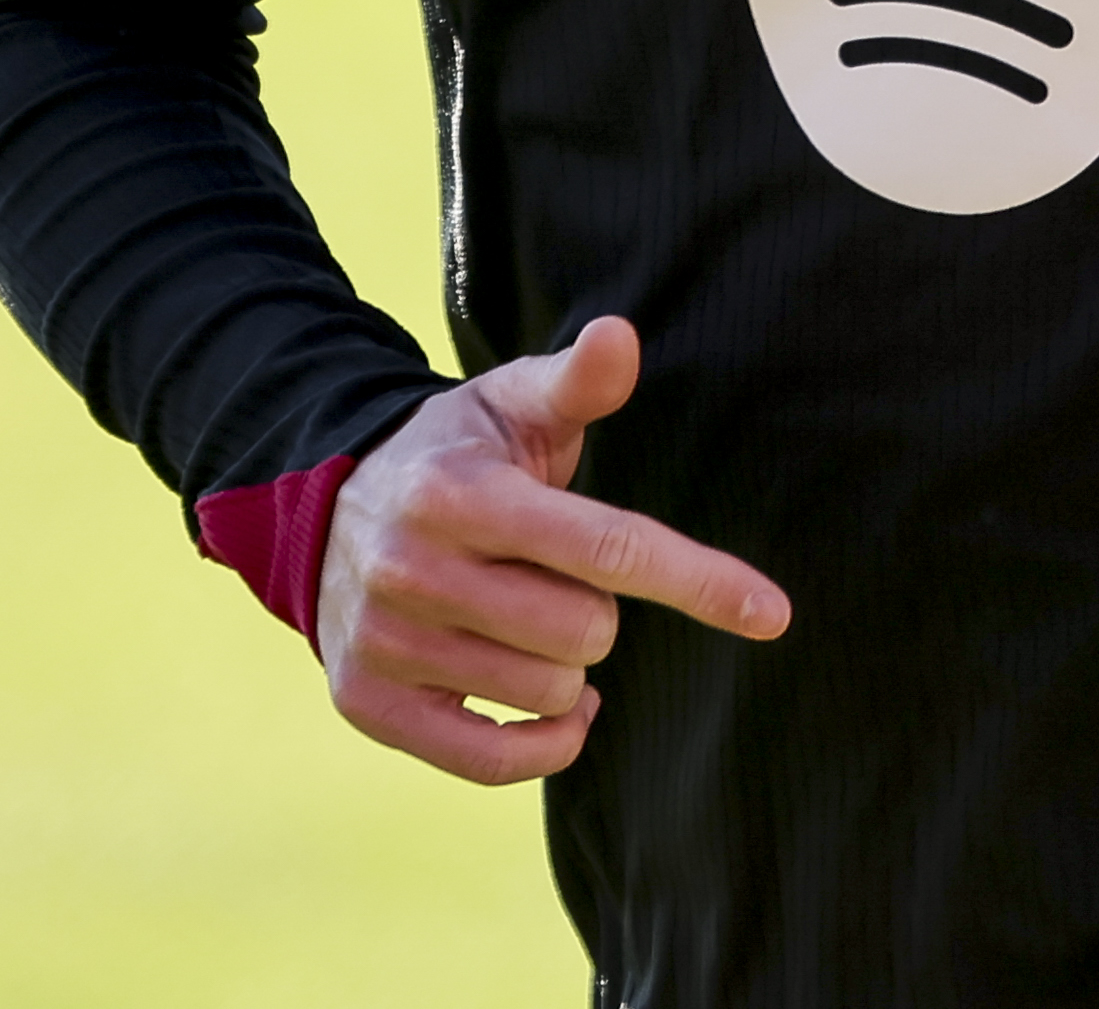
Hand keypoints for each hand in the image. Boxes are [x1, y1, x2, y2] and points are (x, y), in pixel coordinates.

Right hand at [313, 315, 791, 782]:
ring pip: (549, 693)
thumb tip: (621, 336)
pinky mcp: (371, 704)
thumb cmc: (454, 457)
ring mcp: (387, 643)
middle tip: (556, 577)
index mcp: (461, 492)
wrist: (325, 514)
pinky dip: (544, 743)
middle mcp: (414, 568)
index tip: (773, 613)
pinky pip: (495, 761)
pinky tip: (548, 706)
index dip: (698, 580)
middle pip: (587, 631)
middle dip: (596, 610)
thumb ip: (576, 381)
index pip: (606, 548)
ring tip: (526, 622)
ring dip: (564, 668)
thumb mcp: (508, 404)